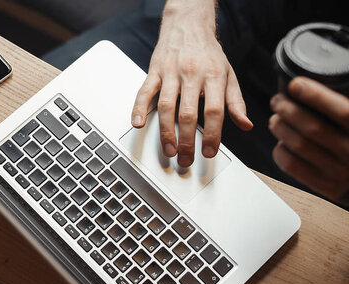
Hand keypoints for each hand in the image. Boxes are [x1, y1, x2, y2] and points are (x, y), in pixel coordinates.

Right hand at [131, 2, 251, 166]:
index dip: (212, 134)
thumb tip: (245, 124)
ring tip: (168, 150)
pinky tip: (137, 124)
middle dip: (186, 141)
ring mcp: (170, 73)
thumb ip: (235, 102)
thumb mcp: (228, 74)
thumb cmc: (208, 53)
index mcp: (213, 76)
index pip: (214, 111)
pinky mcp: (154, 71)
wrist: (188, 24)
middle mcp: (191, 74)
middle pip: (188, 113)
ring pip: (166, 106)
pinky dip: (138, 108)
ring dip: (165, 132)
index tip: (209, 152)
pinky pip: (144, 91)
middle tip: (185, 159)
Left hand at [269, 77, 348, 204]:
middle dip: (288, 110)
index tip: (295, 84)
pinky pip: (293, 166)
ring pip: (298, 145)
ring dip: (280, 128)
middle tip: (277, 101)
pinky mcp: (326, 187)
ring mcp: (340, 172)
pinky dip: (281, 151)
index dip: (316, 95)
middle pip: (312, 128)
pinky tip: (281, 143)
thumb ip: (345, 106)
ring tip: (275, 119)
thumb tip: (315, 82)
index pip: (342, 111)